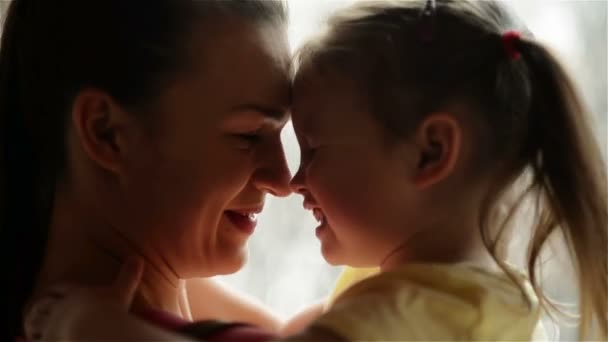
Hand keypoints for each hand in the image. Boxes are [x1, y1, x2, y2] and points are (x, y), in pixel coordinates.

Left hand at [24, 256, 143, 339]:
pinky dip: (34, 340)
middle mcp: (61, 307)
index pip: (61, 288)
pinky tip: (36, 341)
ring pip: (36, 321)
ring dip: (34, 323)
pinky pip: (37, 340)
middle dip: (41, 306)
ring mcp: (53, 324)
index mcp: (76, 293)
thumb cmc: (109, 311)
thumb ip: (129, 275)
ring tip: (33, 326)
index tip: (51, 290)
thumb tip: (137, 257)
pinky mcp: (49, 340)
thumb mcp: (122, 291)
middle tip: (38, 308)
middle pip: (45, 303)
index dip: (56, 289)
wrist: (97, 332)